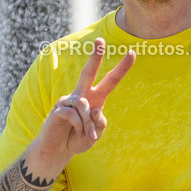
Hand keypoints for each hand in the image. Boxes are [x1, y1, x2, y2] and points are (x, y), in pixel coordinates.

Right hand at [37, 38, 134, 161]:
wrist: (58, 150)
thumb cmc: (78, 139)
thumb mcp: (95, 134)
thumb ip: (99, 123)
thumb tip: (96, 110)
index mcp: (95, 99)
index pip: (110, 80)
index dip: (121, 68)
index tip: (132, 53)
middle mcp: (82, 95)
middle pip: (88, 72)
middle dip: (95, 56)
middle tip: (100, 40)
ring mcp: (68, 100)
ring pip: (85, 106)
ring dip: (88, 125)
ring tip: (87, 136)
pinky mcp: (58, 109)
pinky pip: (74, 115)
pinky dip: (79, 127)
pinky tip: (76, 133)